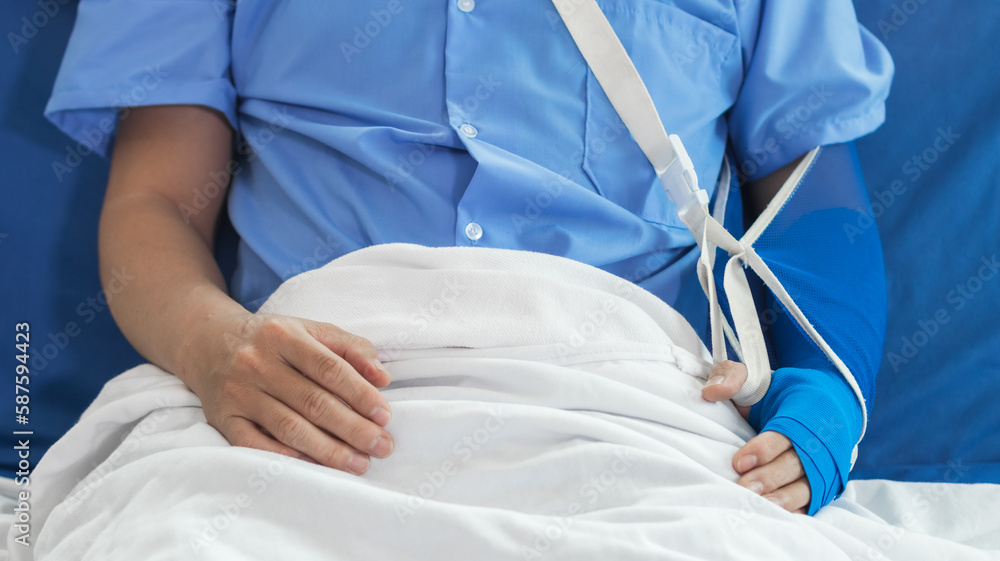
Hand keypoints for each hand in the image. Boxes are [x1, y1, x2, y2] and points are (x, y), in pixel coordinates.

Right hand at [179, 311, 393, 474]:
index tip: (385, 416)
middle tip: (381, 446)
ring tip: (359, 463)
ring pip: (289, 428)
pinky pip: (255, 445)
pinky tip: (315, 466)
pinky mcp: (223, 418)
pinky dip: (287, 457)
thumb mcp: (312, 330)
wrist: (208, 342)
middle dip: (353, 428)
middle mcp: (257, 363)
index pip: (329, 368)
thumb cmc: (274, 340)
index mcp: (284, 335)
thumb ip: (352, 348)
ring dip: (328, 450)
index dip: (360, 394)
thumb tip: (382, 378)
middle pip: (313, 402)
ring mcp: (238, 392)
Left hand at [701, 361, 809, 513]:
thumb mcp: (756, 376)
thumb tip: (710, 392)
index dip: (764, 448)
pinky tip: (778, 519)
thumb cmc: (779, 393)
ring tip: (759, 508)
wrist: (824, 404)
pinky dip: (798, 511)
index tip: (739, 462)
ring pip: (808, 486)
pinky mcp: (824, 482)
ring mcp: (825, 463)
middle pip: (797, 463)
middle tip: (745, 490)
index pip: (785, 431)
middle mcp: (819, 438)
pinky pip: (814, 500)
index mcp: (804, 409)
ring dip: (784, 499)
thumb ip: (732, 377)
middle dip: (771, 478)